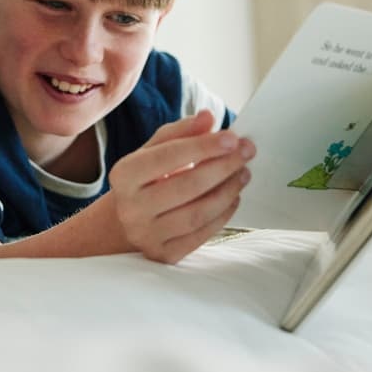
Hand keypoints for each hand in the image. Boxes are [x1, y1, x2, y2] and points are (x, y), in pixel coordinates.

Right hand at [107, 110, 254, 263]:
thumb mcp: (154, 150)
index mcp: (124, 175)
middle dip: (223, 167)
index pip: (168, 156)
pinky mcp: (164, 255)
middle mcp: (130, 208)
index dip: (203, 146)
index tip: (233, 137)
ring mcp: (146, 235)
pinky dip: (223, 215)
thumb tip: (208, 117)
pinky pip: (201, 235)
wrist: (126, 221)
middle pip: (187, 186)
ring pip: (198, 213)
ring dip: (228, 191)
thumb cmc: (146, 178)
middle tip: (247, 152)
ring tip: (244, 173)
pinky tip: (233, 197)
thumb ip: (180, 132)